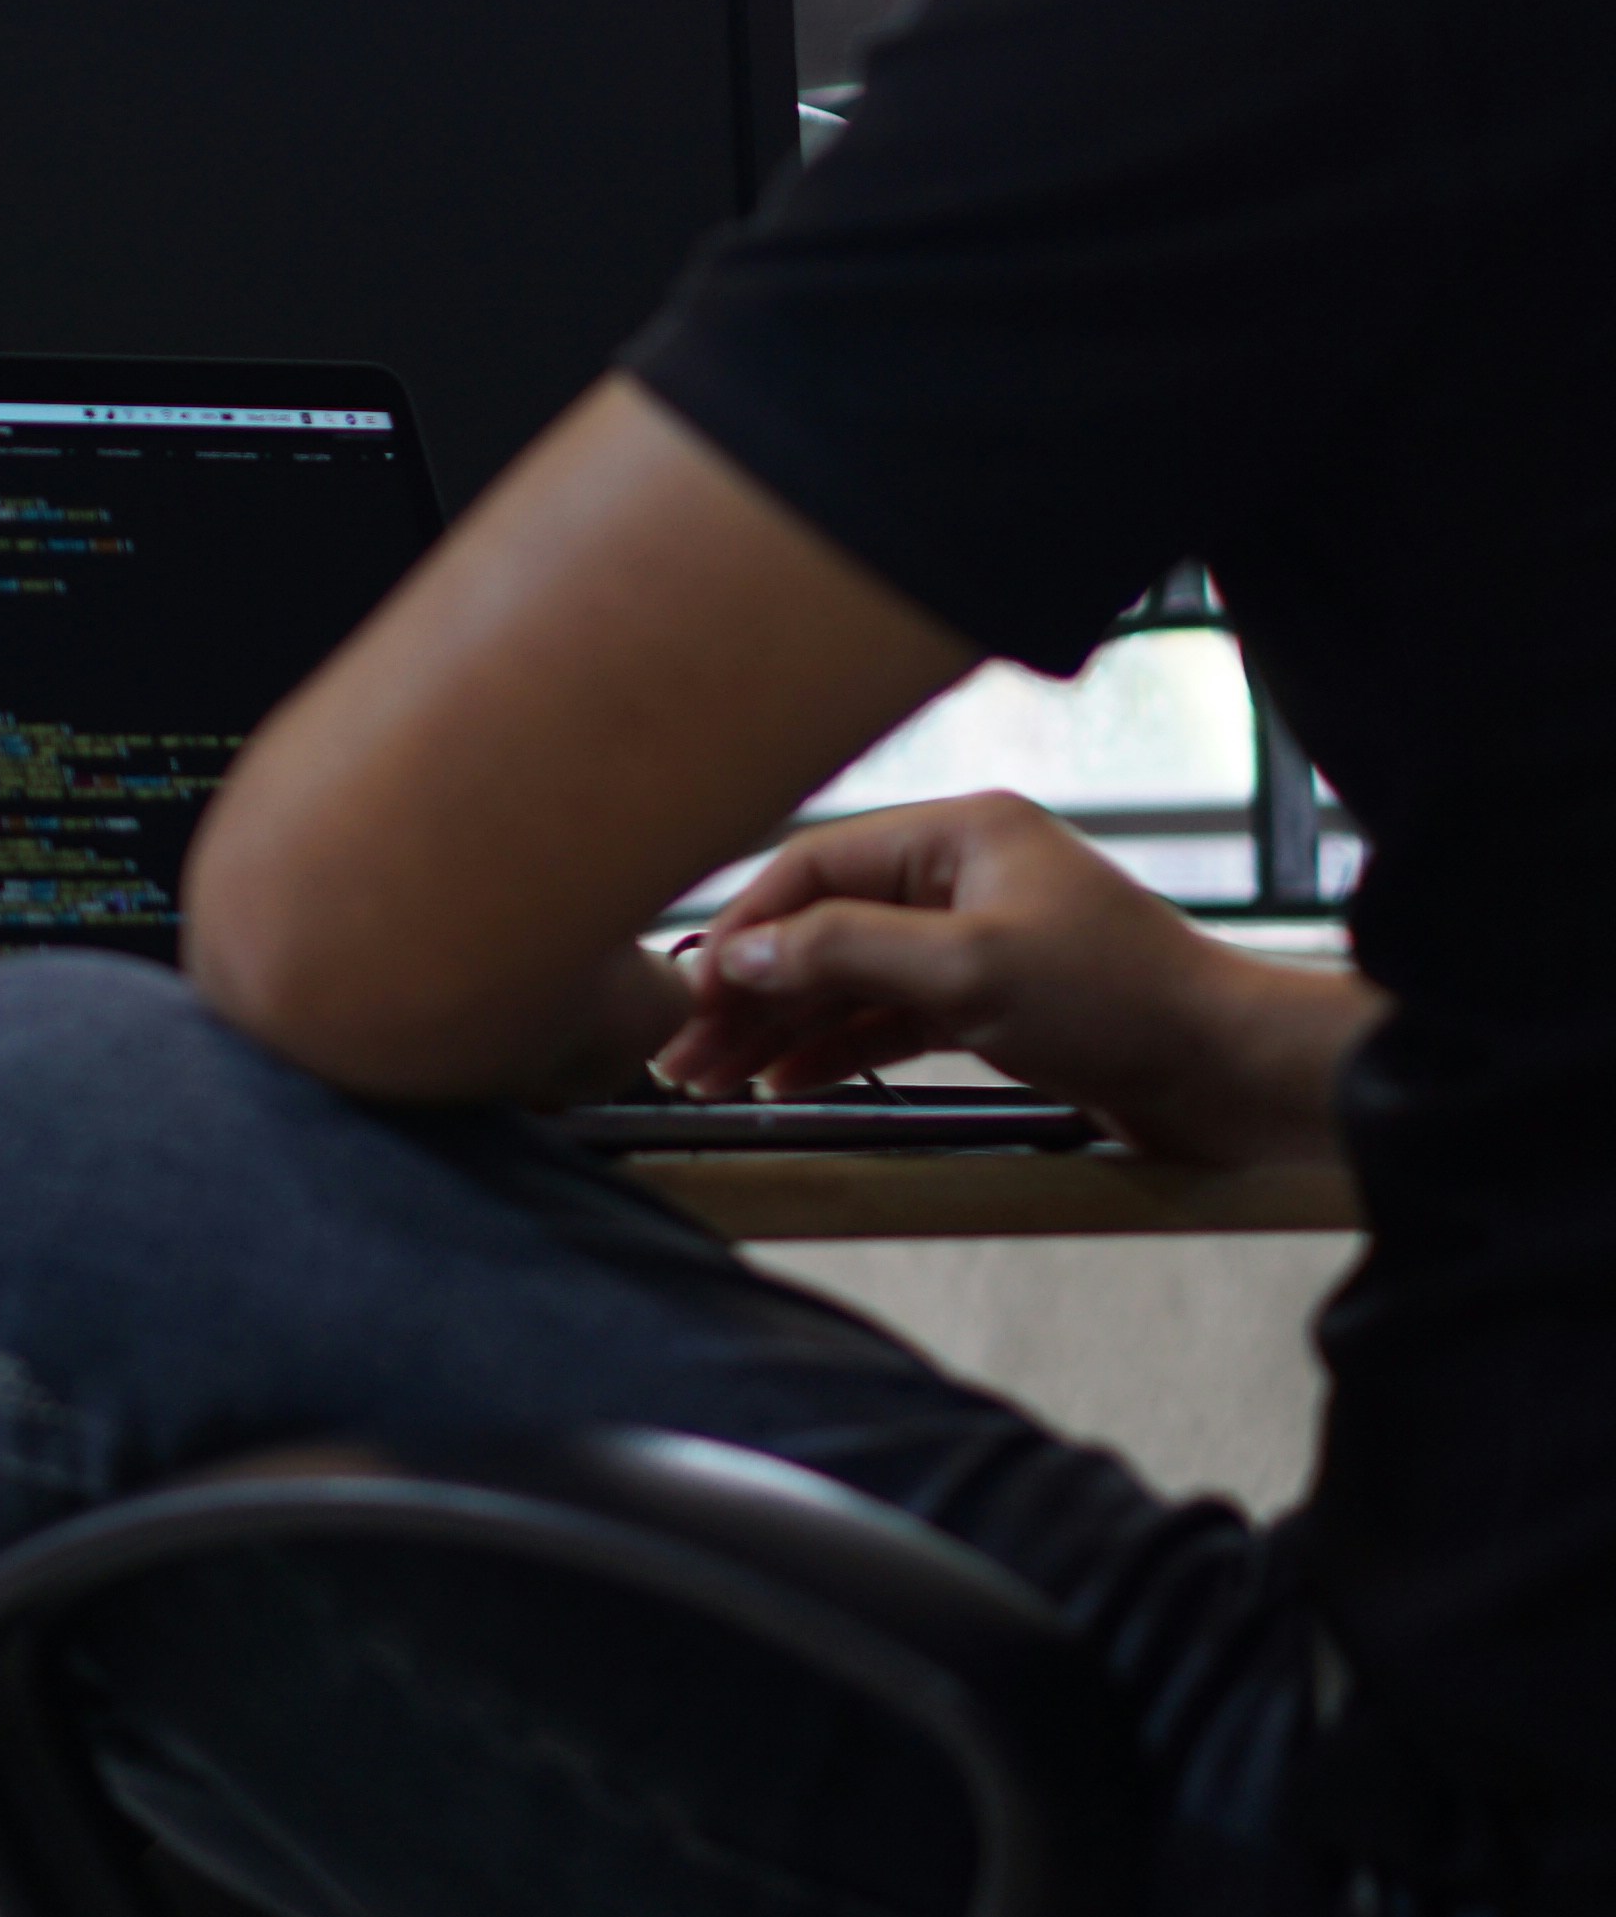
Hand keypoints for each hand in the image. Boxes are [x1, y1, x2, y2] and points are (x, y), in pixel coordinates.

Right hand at [653, 790, 1372, 1164]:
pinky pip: (888, 1017)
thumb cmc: (1120, 1001)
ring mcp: (975, 941)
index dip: (745, 930)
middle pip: (822, 927)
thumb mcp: (972, 969)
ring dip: (782, 1027)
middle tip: (685, 1055)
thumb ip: (847, 951)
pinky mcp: (990, 1003)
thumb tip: (741, 955)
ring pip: (848, 978)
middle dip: (751, 991)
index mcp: (961, 835)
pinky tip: (786, 1081)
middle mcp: (962, 877)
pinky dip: (835, 1047)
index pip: (815, 868)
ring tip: (718, 1081)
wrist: (1231, 1073)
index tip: (692, 992)